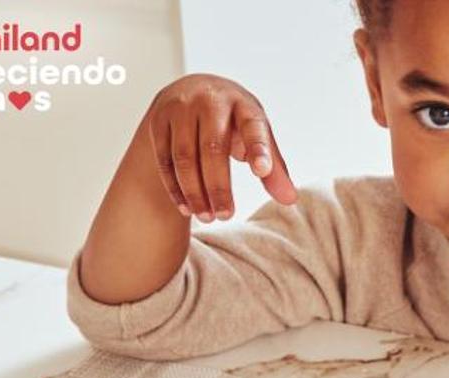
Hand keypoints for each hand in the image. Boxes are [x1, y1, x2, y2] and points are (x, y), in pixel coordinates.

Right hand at [146, 74, 297, 221]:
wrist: (193, 89)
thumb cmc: (234, 120)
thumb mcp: (257, 135)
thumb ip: (273, 167)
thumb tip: (290, 200)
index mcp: (243, 104)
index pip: (253, 126)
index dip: (258, 149)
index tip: (262, 171)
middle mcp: (210, 100)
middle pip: (213, 148)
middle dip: (218, 186)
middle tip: (225, 216)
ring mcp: (181, 108)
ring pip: (184, 156)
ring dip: (194, 191)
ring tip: (206, 217)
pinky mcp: (159, 120)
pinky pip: (164, 159)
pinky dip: (174, 187)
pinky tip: (186, 207)